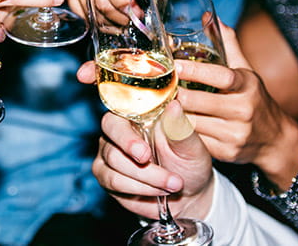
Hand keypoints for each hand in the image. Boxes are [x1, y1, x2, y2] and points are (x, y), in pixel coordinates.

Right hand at [93, 101, 214, 220]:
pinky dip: (140, 189)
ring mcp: (108, 155)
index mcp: (134, 117)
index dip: (125, 136)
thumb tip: (174, 105)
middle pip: (111, 146)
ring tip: (173, 185)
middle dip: (136, 165)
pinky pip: (114, 183)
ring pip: (114, 167)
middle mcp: (116, 134)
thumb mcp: (191, 146)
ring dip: (146, 180)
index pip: (115, 118)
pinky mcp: (106, 176)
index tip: (144, 153)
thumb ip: (179, 128)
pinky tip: (159, 191)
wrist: (190, 192)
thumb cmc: (189, 162)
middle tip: (163, 176)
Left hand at [175, 22, 297, 190]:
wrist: (275, 140)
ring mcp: (235, 133)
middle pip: (198, 101)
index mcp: (247, 86)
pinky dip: (179, 130)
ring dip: (173, 113)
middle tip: (157, 86)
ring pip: (191, 122)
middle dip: (175, 94)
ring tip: (159, 102)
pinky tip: (169, 121)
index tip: (174, 65)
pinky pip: (194, 140)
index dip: (195, 70)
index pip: (219, 76)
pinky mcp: (226, 152)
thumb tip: (210, 17)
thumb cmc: (254, 99)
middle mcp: (243, 109)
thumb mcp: (246, 71)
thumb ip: (228, 44)